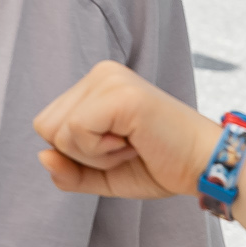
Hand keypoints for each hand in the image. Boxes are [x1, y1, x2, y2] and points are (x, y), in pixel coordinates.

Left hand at [30, 61, 220, 199]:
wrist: (204, 167)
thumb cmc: (159, 166)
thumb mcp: (101, 174)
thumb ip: (68, 171)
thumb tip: (41, 157)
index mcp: (94, 83)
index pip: (47, 125)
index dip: (76, 153)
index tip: (118, 147)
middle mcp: (100, 72)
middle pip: (46, 127)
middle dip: (81, 154)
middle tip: (125, 148)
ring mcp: (110, 79)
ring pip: (59, 131)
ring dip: (94, 155)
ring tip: (131, 144)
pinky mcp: (121, 94)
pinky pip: (78, 132)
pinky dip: (101, 153)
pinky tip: (133, 143)